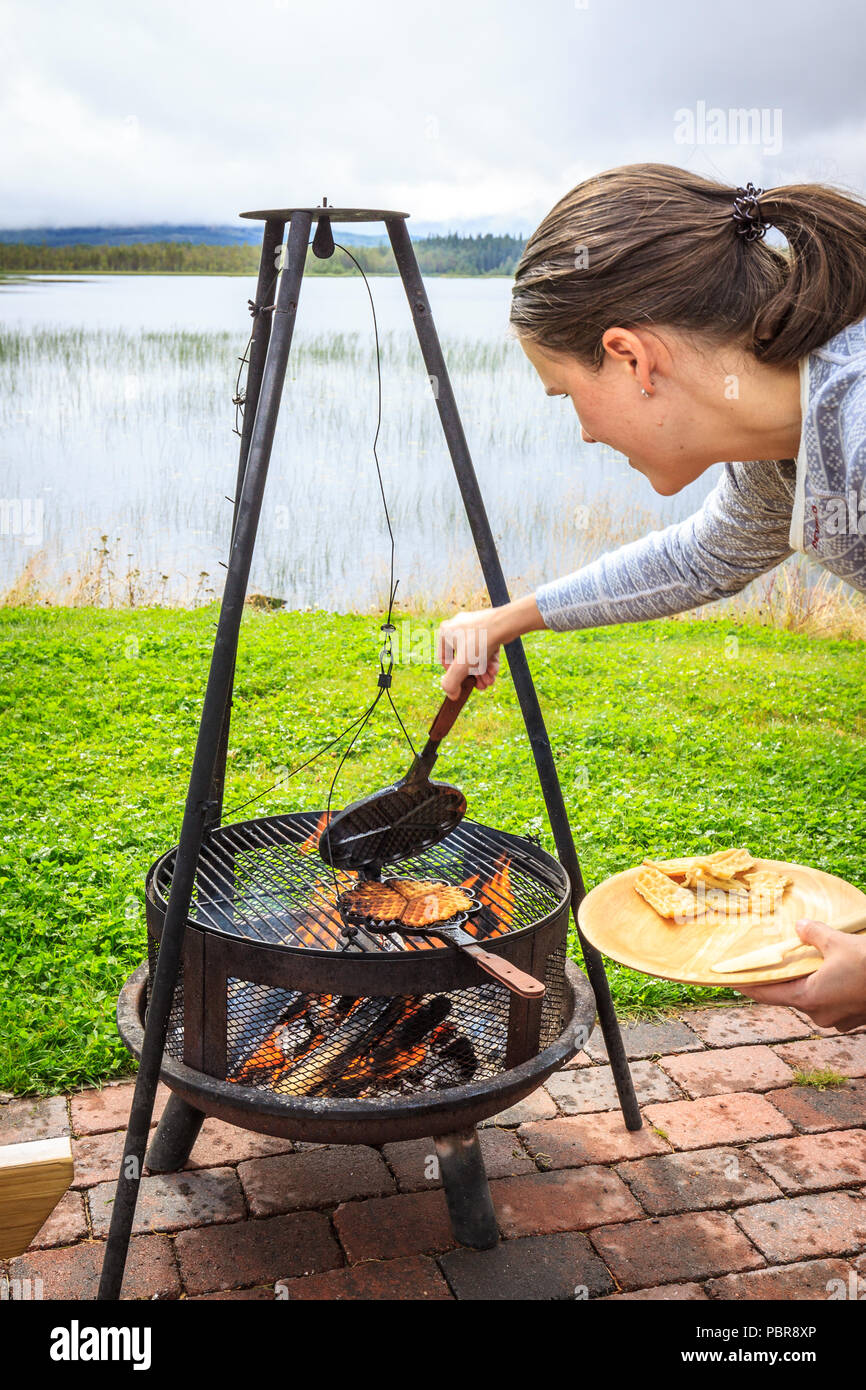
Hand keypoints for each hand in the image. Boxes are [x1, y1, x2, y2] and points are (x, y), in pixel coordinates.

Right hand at [436, 595, 545, 698]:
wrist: (505, 624)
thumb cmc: (480, 641)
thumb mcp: (461, 666)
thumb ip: (451, 683)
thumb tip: (451, 694)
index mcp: (445, 632)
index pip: (444, 658)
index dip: (453, 674)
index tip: (462, 683)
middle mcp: (457, 627)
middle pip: (463, 658)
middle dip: (473, 675)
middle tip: (480, 685)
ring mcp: (473, 626)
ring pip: (475, 654)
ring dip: (482, 670)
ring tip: (489, 680)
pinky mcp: (487, 627)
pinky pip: (485, 647)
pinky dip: (489, 660)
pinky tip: (494, 670)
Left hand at [737, 919, 865, 1030]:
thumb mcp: (839, 941)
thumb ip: (814, 934)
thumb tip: (800, 927)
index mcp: (809, 999)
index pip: (766, 994)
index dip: (745, 985)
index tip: (726, 979)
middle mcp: (821, 1014)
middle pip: (790, 994)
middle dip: (781, 977)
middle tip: (768, 959)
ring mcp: (840, 1019)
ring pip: (813, 996)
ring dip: (806, 979)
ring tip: (802, 959)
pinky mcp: (855, 1016)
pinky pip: (832, 999)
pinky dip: (826, 984)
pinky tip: (830, 967)